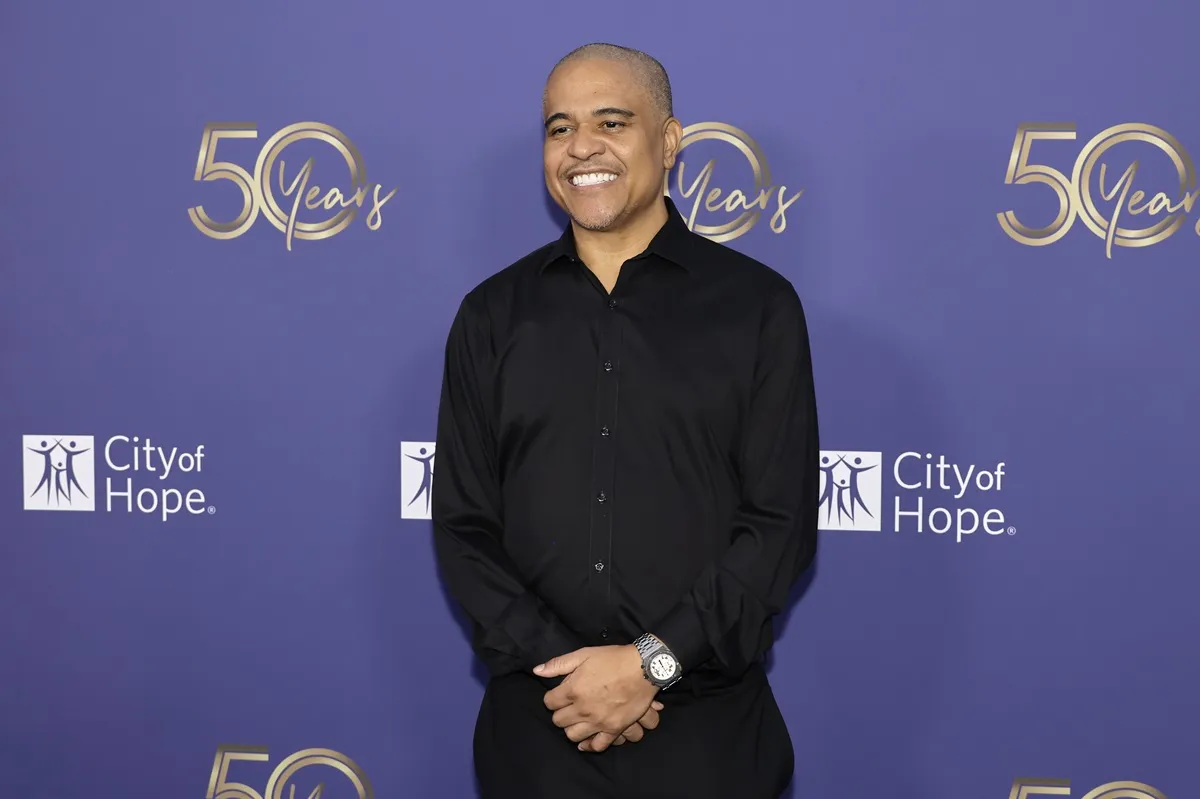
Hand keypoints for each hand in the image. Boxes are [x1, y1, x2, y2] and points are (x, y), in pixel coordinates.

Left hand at [536, 645, 658, 752]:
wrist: (643, 668)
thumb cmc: (613, 659)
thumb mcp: (584, 654)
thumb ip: (559, 664)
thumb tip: (537, 671)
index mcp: (573, 690)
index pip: (549, 702)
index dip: (552, 698)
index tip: (558, 695)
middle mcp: (582, 709)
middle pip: (559, 721)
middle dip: (560, 713)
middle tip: (568, 707)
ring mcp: (598, 721)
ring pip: (573, 735)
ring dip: (572, 728)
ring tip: (577, 721)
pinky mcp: (613, 729)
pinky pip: (597, 746)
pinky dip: (589, 745)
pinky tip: (586, 741)